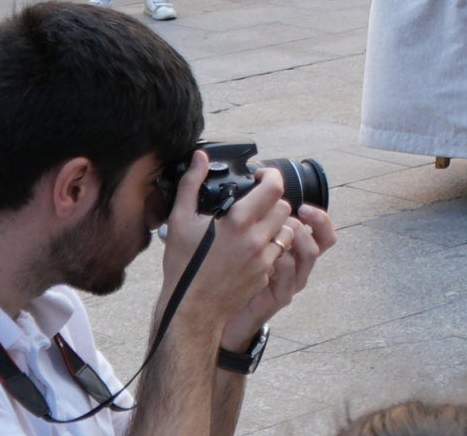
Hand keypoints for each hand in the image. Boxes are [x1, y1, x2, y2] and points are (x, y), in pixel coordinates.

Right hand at [155, 164, 299, 345]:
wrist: (191, 309)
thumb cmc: (183, 265)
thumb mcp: (180, 220)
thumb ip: (191, 184)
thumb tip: (200, 158)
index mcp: (239, 222)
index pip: (274, 188)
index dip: (271, 176)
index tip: (261, 176)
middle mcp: (256, 240)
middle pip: (284, 207)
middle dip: (273, 200)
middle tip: (255, 202)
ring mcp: (263, 260)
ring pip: (286, 230)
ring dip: (276, 223)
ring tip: (255, 224)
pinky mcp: (265, 276)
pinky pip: (278, 253)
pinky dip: (270, 246)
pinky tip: (250, 247)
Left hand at [221, 198, 332, 350]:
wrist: (221, 311)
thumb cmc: (234, 272)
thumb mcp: (248, 241)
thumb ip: (257, 219)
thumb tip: (255, 191)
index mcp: (294, 247)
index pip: (320, 228)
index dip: (319, 214)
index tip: (303, 205)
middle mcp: (299, 263)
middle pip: (325, 238)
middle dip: (310, 220)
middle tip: (292, 213)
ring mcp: (292, 281)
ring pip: (311, 254)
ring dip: (299, 237)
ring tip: (281, 230)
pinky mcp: (280, 297)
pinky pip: (289, 277)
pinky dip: (282, 262)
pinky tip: (268, 256)